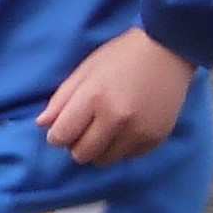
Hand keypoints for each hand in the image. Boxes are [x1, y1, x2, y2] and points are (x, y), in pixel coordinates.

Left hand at [40, 28, 196, 165]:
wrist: (170, 50)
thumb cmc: (122, 56)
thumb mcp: (86, 70)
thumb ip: (62, 99)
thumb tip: (43, 125)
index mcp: (94, 98)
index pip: (61, 136)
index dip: (57, 135)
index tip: (63, 127)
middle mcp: (117, 120)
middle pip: (82, 154)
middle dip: (77, 144)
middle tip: (85, 128)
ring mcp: (139, 132)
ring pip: (105, 161)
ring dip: (100, 149)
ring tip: (106, 129)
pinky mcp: (156, 138)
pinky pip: (128, 157)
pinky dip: (122, 147)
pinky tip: (127, 128)